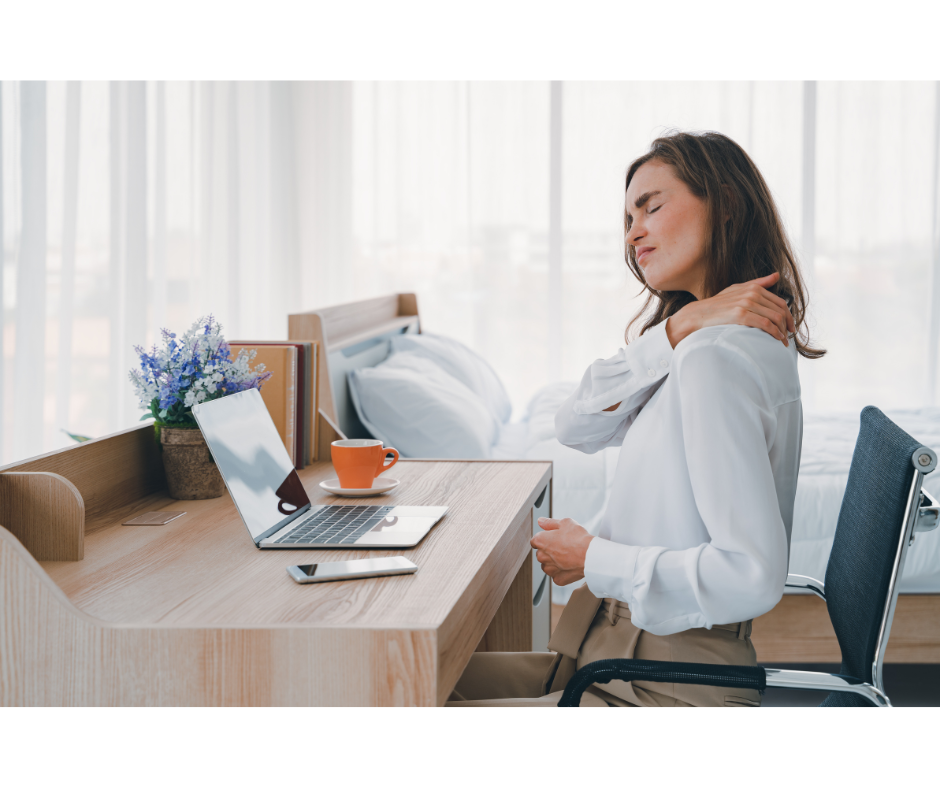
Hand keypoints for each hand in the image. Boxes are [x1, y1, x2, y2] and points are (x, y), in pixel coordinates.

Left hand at [530, 517, 593, 586]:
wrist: (591, 555)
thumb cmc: (579, 538)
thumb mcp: (565, 523)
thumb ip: (549, 523)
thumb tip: (540, 521)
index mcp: (540, 541)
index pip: (535, 541)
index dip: (545, 539)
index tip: (555, 539)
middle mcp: (541, 556)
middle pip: (541, 553)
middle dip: (549, 550)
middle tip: (564, 546)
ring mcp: (549, 569)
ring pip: (547, 565)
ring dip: (554, 562)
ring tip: (568, 556)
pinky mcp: (557, 579)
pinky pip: (556, 575)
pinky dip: (562, 572)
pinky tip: (570, 565)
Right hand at [665, 272, 795, 348]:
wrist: (697, 315)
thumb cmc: (717, 306)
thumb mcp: (736, 290)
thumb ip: (758, 283)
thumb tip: (776, 275)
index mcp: (753, 288)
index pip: (779, 302)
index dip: (788, 316)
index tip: (790, 327)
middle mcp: (752, 293)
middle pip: (780, 310)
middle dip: (787, 325)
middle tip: (788, 336)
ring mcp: (746, 303)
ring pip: (775, 318)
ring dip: (782, 331)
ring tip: (782, 342)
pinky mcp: (741, 315)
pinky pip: (765, 324)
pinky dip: (774, 333)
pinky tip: (775, 340)